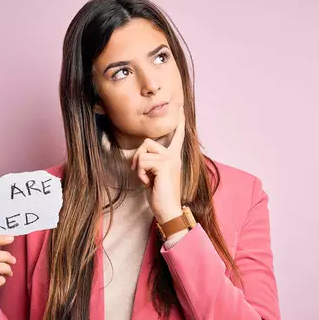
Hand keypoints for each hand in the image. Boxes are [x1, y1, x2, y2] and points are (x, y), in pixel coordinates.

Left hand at [131, 107, 185, 221]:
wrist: (169, 211)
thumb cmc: (160, 196)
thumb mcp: (155, 177)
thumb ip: (152, 163)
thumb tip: (141, 155)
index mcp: (174, 158)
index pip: (177, 136)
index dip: (179, 122)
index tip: (180, 108)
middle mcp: (174, 156)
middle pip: (147, 142)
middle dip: (137, 157)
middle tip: (141, 174)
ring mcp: (170, 160)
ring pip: (143, 152)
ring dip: (139, 168)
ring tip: (147, 180)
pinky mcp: (163, 165)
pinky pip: (142, 162)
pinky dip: (140, 174)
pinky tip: (148, 183)